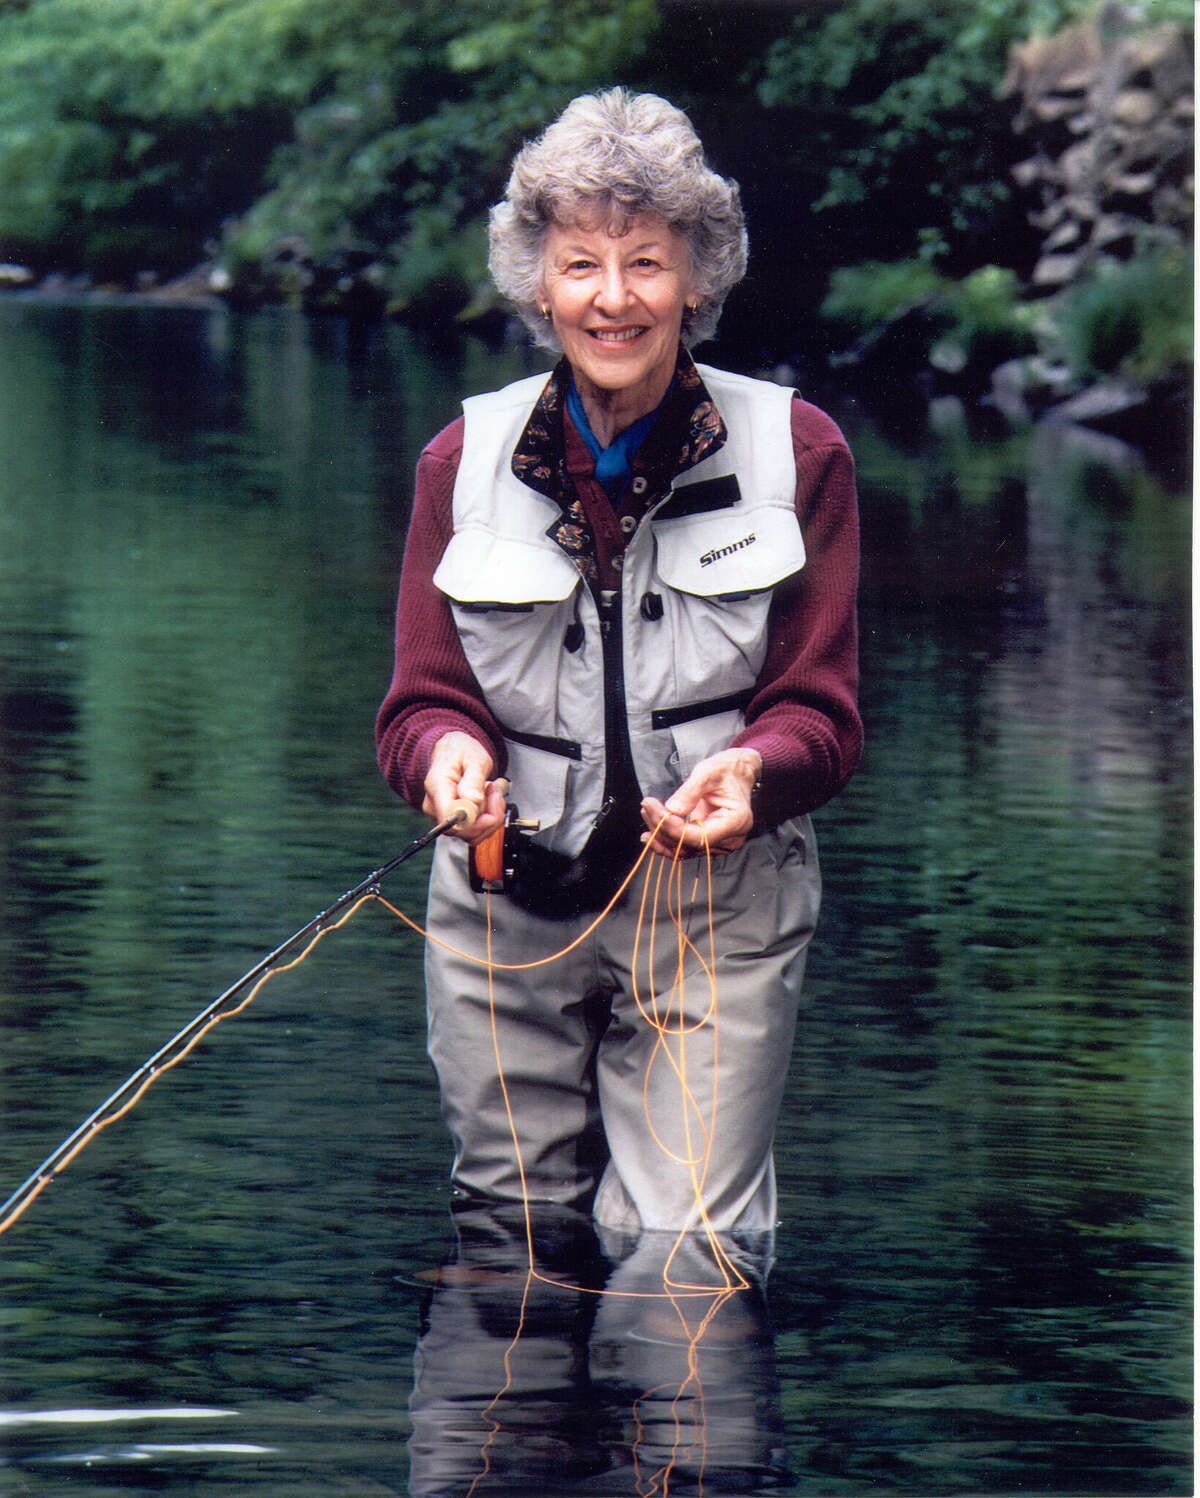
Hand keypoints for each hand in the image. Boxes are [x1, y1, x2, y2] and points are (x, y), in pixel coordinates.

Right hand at [423, 732, 506, 845]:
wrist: (453, 750)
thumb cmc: (460, 751)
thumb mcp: (474, 757)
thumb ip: (474, 779)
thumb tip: (473, 801)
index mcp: (437, 787)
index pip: (450, 817)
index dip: (473, 820)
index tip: (486, 802)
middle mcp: (435, 806)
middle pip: (462, 831)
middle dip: (489, 816)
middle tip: (495, 793)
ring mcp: (443, 815)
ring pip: (472, 834)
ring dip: (491, 816)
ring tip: (492, 792)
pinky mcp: (453, 821)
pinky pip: (473, 830)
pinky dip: (487, 818)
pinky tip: (488, 801)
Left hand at [640, 748, 761, 859]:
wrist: (736, 773)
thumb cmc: (726, 770)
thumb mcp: (708, 773)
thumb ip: (690, 792)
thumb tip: (671, 810)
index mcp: (736, 822)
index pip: (699, 837)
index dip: (673, 828)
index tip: (655, 810)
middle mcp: (730, 839)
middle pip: (689, 846)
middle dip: (663, 828)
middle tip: (647, 806)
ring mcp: (720, 843)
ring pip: (683, 850)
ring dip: (661, 834)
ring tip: (647, 812)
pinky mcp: (708, 841)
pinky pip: (684, 847)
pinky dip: (666, 838)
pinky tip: (651, 829)